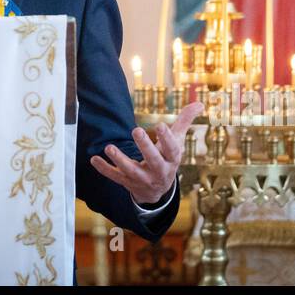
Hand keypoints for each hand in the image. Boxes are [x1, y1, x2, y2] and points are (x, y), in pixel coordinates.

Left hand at [90, 101, 204, 205]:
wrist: (159, 190)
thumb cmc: (168, 158)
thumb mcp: (178, 142)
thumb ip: (185, 121)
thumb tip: (200, 103)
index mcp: (172, 159)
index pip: (172, 149)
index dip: (167, 138)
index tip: (161, 125)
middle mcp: (159, 172)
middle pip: (153, 160)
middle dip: (145, 147)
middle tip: (136, 130)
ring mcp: (143, 179)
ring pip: (132, 171)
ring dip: (120, 160)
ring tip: (110, 147)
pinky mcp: (128, 184)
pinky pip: (115, 177)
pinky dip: (104, 169)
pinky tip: (94, 159)